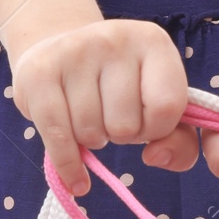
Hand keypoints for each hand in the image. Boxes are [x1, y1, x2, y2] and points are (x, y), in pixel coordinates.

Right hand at [10, 18, 198, 195]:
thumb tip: (155, 156)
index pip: (167, 106)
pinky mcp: (39, 72)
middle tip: (109, 117)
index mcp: (153, 41)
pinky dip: (68, 165)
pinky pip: (58, 136)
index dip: (157, 129)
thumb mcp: (156, 103)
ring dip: (92, 140)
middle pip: (125, 125)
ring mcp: (74, 51)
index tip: (144, 122)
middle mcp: (115, 38)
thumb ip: (179, 141)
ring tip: (89, 118)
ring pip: (91, 133)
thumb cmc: (116, 86)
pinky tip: (76, 179)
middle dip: (120, 135)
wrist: (56, 48)